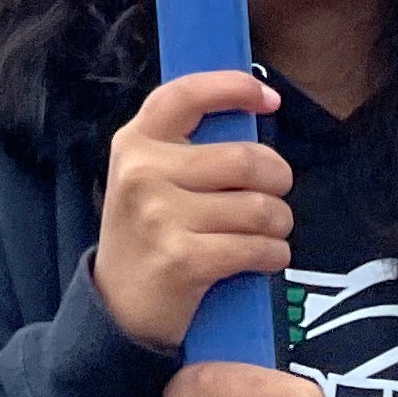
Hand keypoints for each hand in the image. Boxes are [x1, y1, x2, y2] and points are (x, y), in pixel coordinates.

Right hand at [90, 72, 289, 351]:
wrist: (118, 308)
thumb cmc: (148, 233)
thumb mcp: (149, 177)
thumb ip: (188, 147)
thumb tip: (252, 114)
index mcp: (135, 142)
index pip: (187, 95)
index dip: (234, 88)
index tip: (268, 99)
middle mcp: (142, 172)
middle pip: (245, 159)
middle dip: (277, 178)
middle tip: (274, 192)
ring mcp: (160, 217)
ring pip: (260, 207)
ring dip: (278, 224)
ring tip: (266, 232)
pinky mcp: (183, 260)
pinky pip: (258, 247)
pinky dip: (273, 254)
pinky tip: (261, 257)